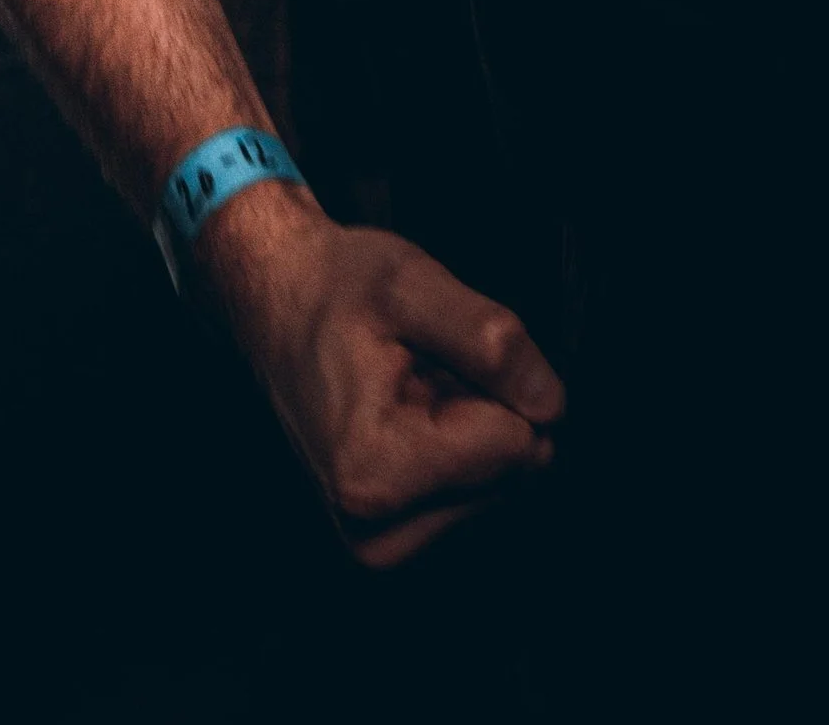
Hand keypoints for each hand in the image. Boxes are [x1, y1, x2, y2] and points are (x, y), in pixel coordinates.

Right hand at [204, 191, 564, 566]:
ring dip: (471, 424)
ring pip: (498, 483)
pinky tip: (412, 411)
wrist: (276, 303)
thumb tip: (552, 406)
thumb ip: (491, 341)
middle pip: (509, 471)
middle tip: (422, 367)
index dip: (498, 382)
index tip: (438, 352)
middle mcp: (376, 533)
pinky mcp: (391, 541)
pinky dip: (458, 445)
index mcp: (375, 473)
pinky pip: (473, 492)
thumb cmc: (336, 287)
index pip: (516, 444)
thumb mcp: (413, 283)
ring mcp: (382, 546)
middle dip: (484, 407)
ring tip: (412, 384)